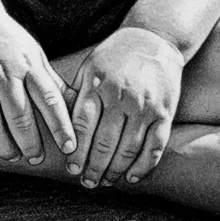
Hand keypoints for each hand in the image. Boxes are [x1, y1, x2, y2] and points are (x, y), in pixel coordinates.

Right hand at [0, 8, 76, 164]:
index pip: (49, 99)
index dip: (61, 125)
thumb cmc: (9, 42)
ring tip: (11, 156)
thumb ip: (54, 82)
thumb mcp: (35, 56)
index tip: (69, 147)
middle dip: (30, 143)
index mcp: (28, 66)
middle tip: (35, 158)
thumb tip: (81, 104)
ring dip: (2, 146)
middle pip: (19, 117)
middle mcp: (3, 73)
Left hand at [68, 27, 182, 188]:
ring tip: (106, 181)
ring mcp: (144, 106)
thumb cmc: (115, 55)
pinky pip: (154, 147)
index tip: (71, 170)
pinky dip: (143, 166)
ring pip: (128, 150)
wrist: (154, 38)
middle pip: (104, 143)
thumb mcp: (90, 66)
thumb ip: (75, 94)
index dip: (76, 153)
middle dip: (93, 168)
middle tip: (87, 182)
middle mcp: (121, 96)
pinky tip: (132, 177)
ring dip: (115, 171)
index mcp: (98, 84)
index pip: (82, 127)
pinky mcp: (164, 112)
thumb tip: (55, 123)